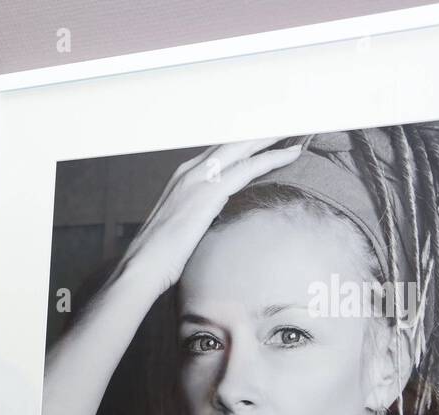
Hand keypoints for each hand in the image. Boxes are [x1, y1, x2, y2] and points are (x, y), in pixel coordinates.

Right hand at [109, 137, 303, 299]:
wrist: (142, 267)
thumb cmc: (159, 255)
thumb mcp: (180, 227)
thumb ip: (198, 214)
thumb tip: (215, 220)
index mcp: (182, 177)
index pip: (220, 152)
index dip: (246, 143)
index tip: (268, 136)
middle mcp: (189, 171)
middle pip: (234, 142)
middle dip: (262, 132)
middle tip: (289, 123)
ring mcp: (198, 180)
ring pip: (243, 148)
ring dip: (271, 138)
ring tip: (296, 130)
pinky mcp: (209, 194)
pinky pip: (248, 168)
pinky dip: (271, 158)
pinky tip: (290, 154)